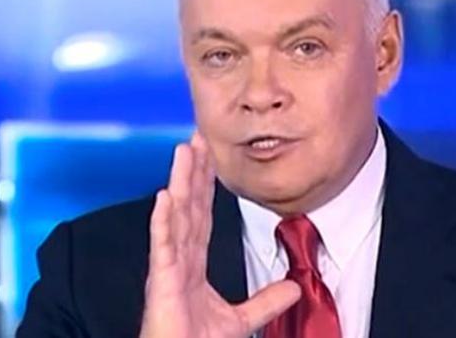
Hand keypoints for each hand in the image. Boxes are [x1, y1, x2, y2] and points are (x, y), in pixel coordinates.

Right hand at [139, 133, 300, 337]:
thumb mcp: (241, 320)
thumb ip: (266, 301)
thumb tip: (294, 286)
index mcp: (193, 264)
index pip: (202, 215)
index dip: (205, 185)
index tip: (210, 156)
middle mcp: (179, 259)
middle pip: (189, 205)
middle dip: (194, 170)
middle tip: (198, 136)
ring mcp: (168, 267)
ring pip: (176, 216)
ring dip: (180, 181)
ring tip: (185, 150)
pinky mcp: (161, 282)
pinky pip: (164, 246)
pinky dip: (164, 220)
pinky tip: (166, 195)